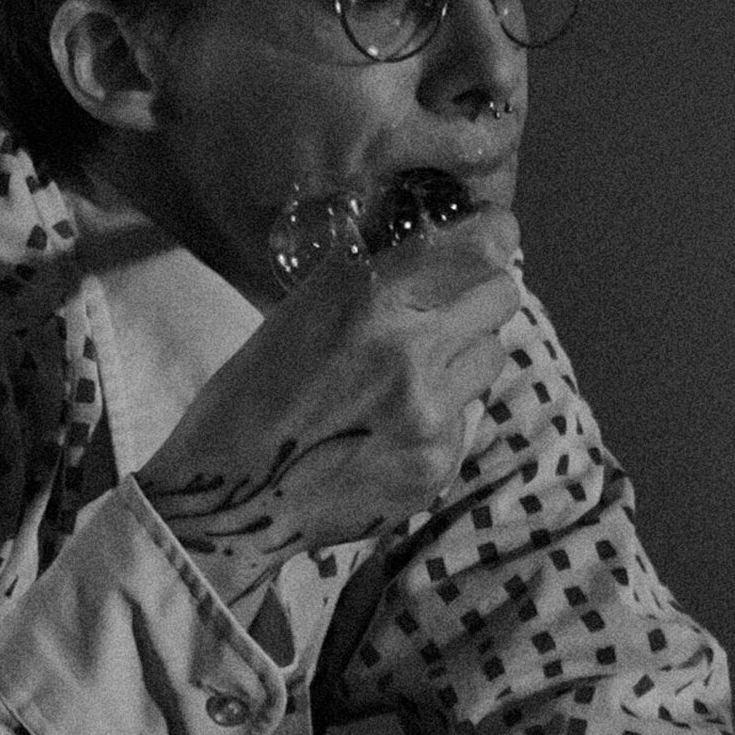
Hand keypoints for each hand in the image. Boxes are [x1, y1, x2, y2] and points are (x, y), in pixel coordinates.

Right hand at [139, 210, 521, 603]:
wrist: (232, 502)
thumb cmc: (252, 397)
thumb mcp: (300, 313)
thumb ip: (369, 275)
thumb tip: (429, 232)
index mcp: (369, 301)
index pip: (482, 246)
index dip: (492, 235)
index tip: (489, 235)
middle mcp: (412, 351)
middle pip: (503, 295)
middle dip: (481, 293)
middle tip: (450, 307)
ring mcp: (432, 413)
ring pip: (493, 354)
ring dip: (466, 354)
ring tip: (416, 371)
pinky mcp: (440, 462)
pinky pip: (468, 416)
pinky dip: (443, 413)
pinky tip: (394, 428)